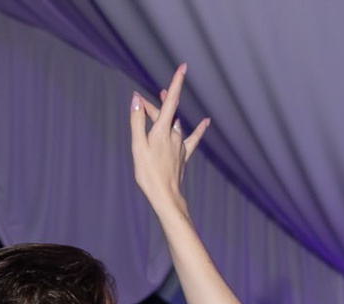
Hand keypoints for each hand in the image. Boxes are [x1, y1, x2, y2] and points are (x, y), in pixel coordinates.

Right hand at [129, 64, 209, 213]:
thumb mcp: (137, 146)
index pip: (171, 101)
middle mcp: (174, 135)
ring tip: (156, 112)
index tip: (183, 67)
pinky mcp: (183, 155)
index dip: (177, 83)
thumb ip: (137, 122)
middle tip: (140, 107)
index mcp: (162, 130)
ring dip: (166, 116)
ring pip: (174, 124)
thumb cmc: (148, 173)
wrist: (165, 196)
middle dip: (154, 107)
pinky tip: (206, 121)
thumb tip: (136, 99)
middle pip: (166, 113)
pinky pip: (193, 139)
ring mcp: (180, 145)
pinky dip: (198, 129)